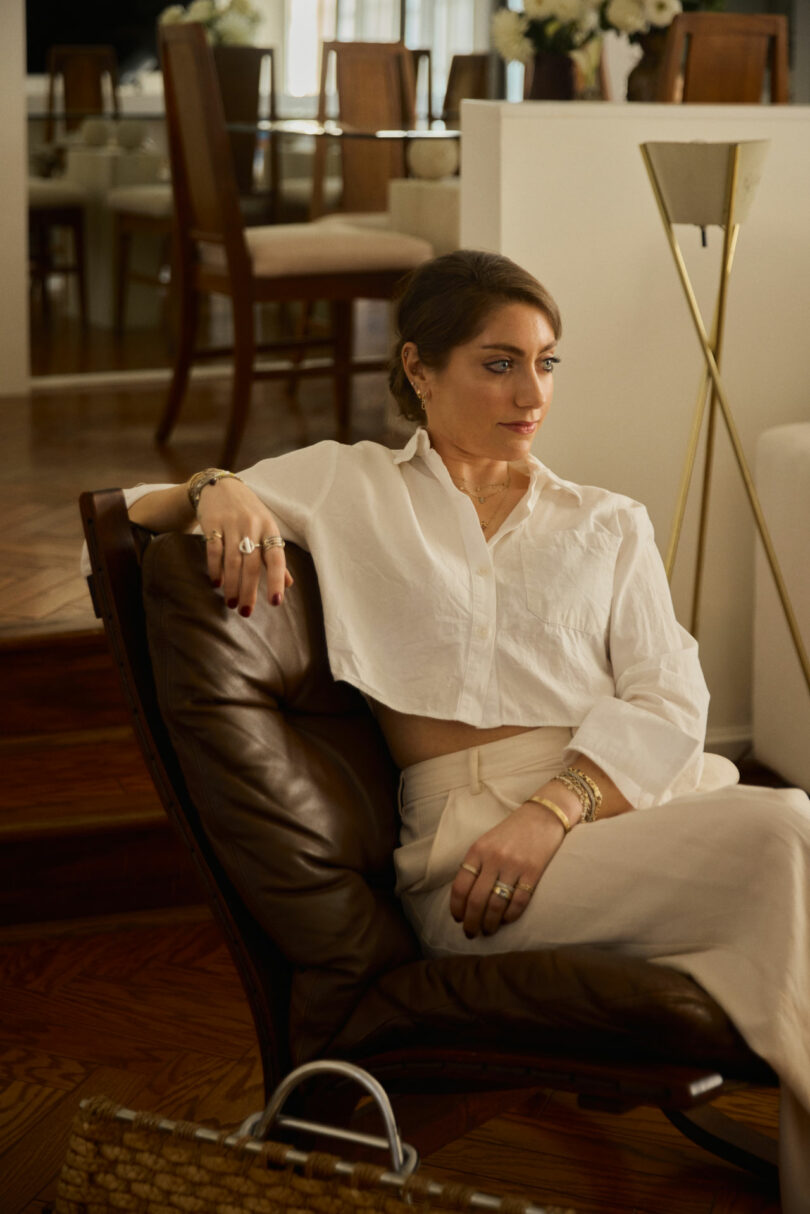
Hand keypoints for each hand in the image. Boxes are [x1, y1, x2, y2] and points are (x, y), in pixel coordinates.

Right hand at [196, 478, 292, 615]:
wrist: (220, 486)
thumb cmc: (248, 513)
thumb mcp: (266, 529)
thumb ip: (275, 557)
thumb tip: (289, 584)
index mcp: (270, 529)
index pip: (276, 558)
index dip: (277, 580)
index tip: (275, 603)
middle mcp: (252, 526)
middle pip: (252, 564)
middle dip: (249, 591)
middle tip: (245, 612)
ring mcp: (232, 524)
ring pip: (233, 561)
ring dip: (232, 585)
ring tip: (231, 603)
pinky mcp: (212, 523)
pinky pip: (214, 550)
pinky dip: (215, 568)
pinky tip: (216, 583)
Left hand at [449, 798, 568, 938]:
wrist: (542, 815)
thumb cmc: (512, 831)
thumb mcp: (487, 842)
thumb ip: (476, 864)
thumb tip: (465, 897)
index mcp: (477, 851)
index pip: (460, 886)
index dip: (457, 908)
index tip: (457, 918)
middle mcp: (493, 859)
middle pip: (476, 900)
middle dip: (471, 922)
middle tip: (471, 933)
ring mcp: (513, 865)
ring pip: (496, 904)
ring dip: (489, 923)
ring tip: (488, 930)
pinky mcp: (533, 872)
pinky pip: (518, 901)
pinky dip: (510, 916)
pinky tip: (506, 920)